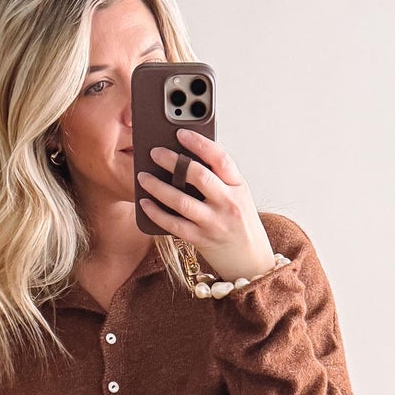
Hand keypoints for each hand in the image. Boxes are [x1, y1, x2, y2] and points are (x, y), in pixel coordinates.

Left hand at [137, 127, 278, 283]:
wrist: (251, 262)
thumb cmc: (239, 224)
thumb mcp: (238, 196)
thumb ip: (219, 179)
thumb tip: (184, 157)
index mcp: (238, 186)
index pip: (220, 158)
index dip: (199, 143)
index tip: (180, 133)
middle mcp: (228, 203)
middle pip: (198, 176)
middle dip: (173, 161)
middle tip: (154, 152)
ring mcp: (215, 223)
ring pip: (181, 201)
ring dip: (158, 187)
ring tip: (143, 177)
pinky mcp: (202, 240)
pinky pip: (174, 224)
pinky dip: (156, 213)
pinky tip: (145, 203)